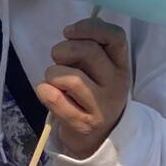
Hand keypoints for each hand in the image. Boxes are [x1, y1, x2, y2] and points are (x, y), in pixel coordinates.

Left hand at [36, 18, 130, 158]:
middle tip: (56, 58)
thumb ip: (89, 48)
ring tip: (52, 79)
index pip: (116, 37)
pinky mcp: (83, 124)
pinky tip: (46, 92)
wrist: (99, 138)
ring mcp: (102, 106)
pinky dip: (44, 91)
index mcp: (121, 65)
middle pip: (90, 52)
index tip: (68, 32)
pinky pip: (56, 100)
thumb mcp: (99, 70)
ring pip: (71, 77)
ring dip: (52, 73)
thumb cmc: (92, 93)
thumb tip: (70, 32)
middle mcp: (116, 84)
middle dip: (63, 49)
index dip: (89, 27)